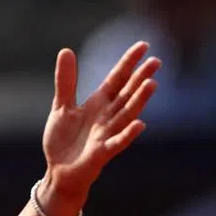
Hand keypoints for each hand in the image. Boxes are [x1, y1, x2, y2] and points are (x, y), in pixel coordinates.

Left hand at [42, 41, 160, 211]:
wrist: (59, 170)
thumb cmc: (63, 140)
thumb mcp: (62, 106)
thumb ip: (66, 81)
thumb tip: (66, 50)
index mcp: (98, 103)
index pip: (117, 78)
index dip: (129, 62)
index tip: (144, 45)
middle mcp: (107, 116)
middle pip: (127, 93)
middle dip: (140, 78)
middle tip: (156, 61)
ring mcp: (107, 133)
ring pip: (127, 114)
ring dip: (139, 100)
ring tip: (152, 84)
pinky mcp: (102, 152)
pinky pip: (118, 142)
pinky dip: (128, 134)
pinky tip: (140, 124)